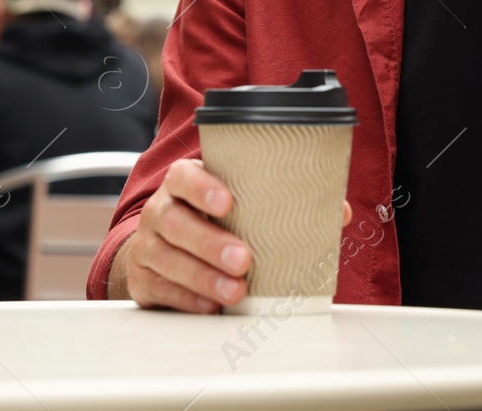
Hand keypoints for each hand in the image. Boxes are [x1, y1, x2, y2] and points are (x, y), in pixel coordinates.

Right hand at [123, 158, 352, 312]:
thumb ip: (284, 203)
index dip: (203, 188)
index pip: (184, 176)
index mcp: (184, 184)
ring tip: (235, 291)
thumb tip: (337, 212)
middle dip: (209, 242)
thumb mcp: (240, 204)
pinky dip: (188, 299)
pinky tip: (211, 305)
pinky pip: (162, 289)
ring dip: (203, 277)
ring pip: (167, 258)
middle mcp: (160, 211)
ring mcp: (148, 246)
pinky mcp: (144, 279)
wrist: (163, 246)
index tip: (228, 202)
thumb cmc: (212, 221)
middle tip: (243, 260)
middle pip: (174, 221)